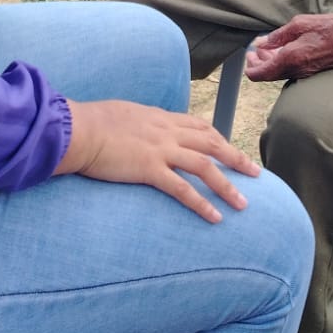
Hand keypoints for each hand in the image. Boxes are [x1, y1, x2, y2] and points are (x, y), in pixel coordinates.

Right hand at [58, 99, 260, 221]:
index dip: (217, 137)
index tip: (230, 147)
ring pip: (205, 167)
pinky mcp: (150, 169)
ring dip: (227, 186)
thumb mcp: (119, 114)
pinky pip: (182, 189)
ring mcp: (160, 150)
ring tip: (244, 204)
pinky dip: (201, 204)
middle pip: (211, 143)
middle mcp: (166, 131)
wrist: (76, 129)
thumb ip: (134, 122)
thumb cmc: (89, 122)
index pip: (198, 126)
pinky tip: (215, 218)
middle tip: (255, 172)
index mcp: (159, 118)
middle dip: (235, 158)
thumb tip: (133, 128)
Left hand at [245, 12, 332, 81]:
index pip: (259, 74)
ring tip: (270, 47)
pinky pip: (290, 71)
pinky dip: (282, 63)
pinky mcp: (311, 72)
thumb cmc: (329, 28)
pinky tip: (284, 50)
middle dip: (258, 62)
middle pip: (267, 75)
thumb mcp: (299, 24)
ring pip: (279, 73)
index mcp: (289, 59)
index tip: (249, 53)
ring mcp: (303, 73)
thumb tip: (260, 43)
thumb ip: (277, 36)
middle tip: (257, 48)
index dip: (250, 65)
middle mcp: (295, 70)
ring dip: (270, 62)